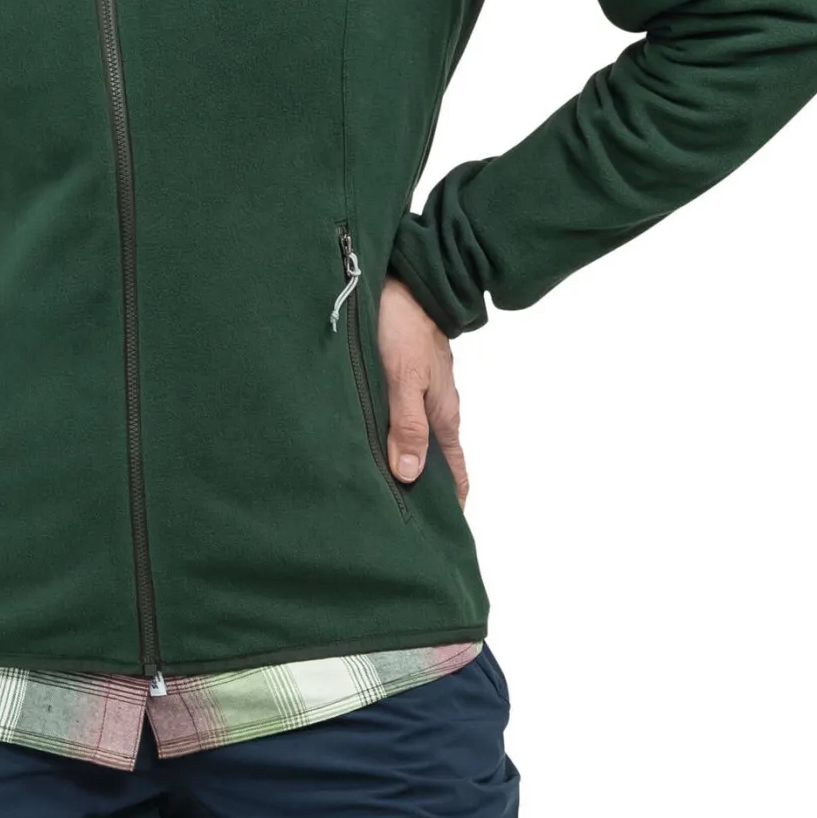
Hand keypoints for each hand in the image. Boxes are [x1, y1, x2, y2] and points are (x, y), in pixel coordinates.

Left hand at [377, 273, 468, 509]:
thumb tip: (408, 476)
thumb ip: (405, 426)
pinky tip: (362, 447)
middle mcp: (434, 411)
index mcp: (443, 417)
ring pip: (411, 441)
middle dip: (417, 493)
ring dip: (397, 464)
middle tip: (391, 526)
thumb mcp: (402, 379)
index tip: (436, 540)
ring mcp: (419, 395)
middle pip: (431, 463)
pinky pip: (398, 420)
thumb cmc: (402, 325)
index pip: (454, 476)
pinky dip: (386, 439)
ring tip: (371, 494)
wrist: (403, 278)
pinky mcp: (401, 380)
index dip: (449, 508)